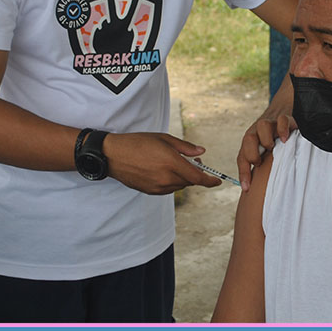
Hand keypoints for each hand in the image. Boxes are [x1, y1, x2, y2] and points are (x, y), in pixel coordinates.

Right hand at [104, 132, 221, 194]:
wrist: (113, 155)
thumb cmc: (138, 142)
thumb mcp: (164, 139)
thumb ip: (185, 147)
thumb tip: (202, 153)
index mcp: (172, 163)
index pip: (198, 177)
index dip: (210, 180)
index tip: (218, 180)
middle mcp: (167, 178)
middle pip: (190, 181)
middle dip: (195, 173)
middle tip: (192, 161)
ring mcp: (158, 187)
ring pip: (180, 185)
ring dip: (182, 177)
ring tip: (174, 163)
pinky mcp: (151, 191)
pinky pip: (169, 189)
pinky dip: (172, 181)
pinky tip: (163, 170)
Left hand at [236, 114, 296, 190]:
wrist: (284, 109)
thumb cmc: (274, 136)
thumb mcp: (264, 151)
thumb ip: (261, 165)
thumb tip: (254, 188)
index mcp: (251, 142)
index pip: (242, 157)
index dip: (243, 173)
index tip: (246, 188)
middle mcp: (258, 132)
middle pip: (247, 139)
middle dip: (252, 154)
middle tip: (260, 162)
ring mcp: (271, 124)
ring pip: (262, 126)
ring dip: (266, 140)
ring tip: (273, 148)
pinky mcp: (284, 118)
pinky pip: (282, 120)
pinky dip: (283, 130)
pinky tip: (285, 139)